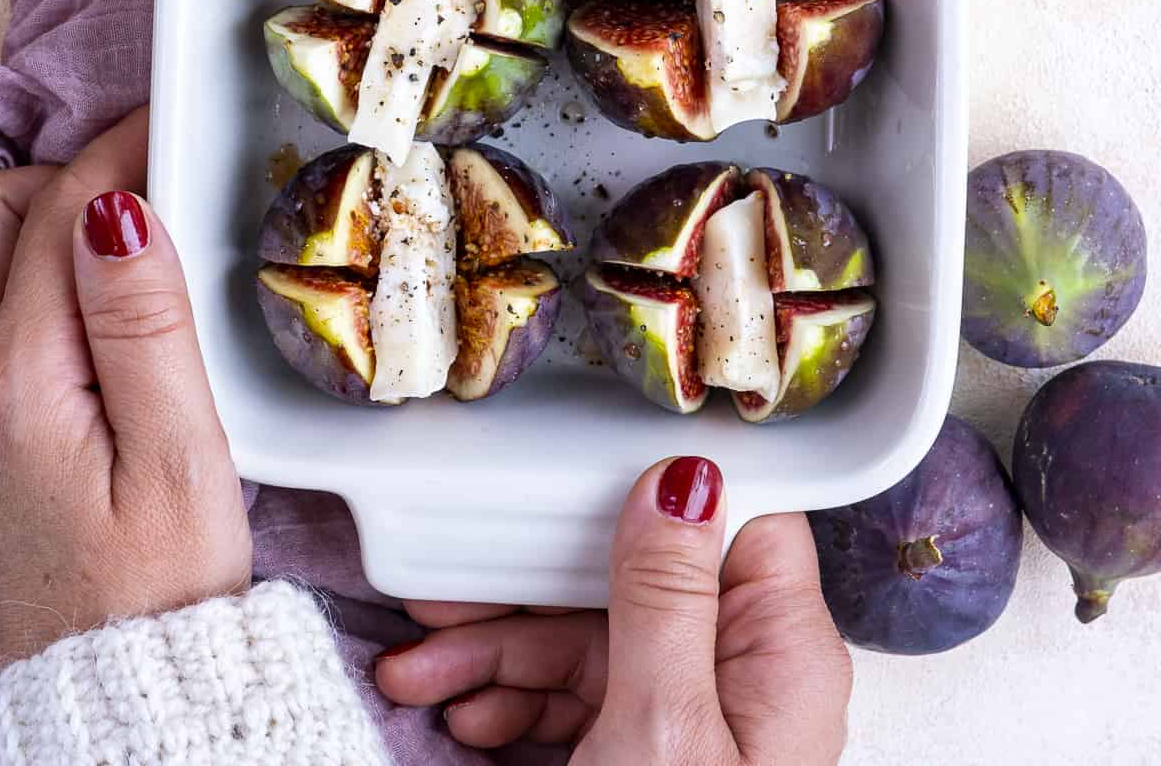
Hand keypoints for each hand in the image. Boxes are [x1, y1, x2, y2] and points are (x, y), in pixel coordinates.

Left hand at [0, 108, 251, 678]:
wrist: (112, 694)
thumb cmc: (161, 590)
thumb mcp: (181, 456)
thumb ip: (144, 325)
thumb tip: (118, 209)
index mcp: (20, 384)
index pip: (60, 214)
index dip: (118, 151)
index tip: (168, 122)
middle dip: (55, 178)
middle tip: (137, 190)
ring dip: (23, 223)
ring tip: (106, 238)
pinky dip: (10, 276)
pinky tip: (72, 300)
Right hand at [377, 455, 850, 761]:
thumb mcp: (660, 726)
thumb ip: (666, 595)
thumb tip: (682, 475)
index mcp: (780, 653)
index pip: (737, 521)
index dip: (655, 488)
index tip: (572, 465)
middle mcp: (745, 678)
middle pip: (637, 579)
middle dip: (530, 583)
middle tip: (446, 585)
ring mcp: (694, 722)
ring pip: (591, 641)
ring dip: (498, 652)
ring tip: (422, 670)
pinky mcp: (647, 758)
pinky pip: (576, 701)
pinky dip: (511, 704)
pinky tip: (460, 716)